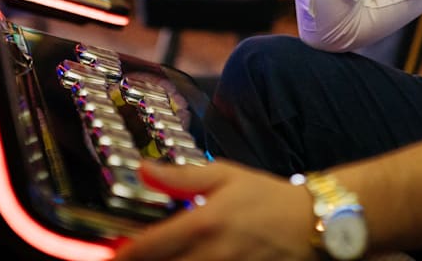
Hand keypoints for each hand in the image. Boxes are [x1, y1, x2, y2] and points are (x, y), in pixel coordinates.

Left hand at [113, 158, 315, 260]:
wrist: (310, 223)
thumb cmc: (268, 197)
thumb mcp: (225, 176)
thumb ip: (181, 176)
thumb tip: (144, 169)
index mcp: (202, 223)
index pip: (147, 247)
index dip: (122, 253)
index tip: (111, 254)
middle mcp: (210, 254)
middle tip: (129, 257)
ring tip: (156, 259)